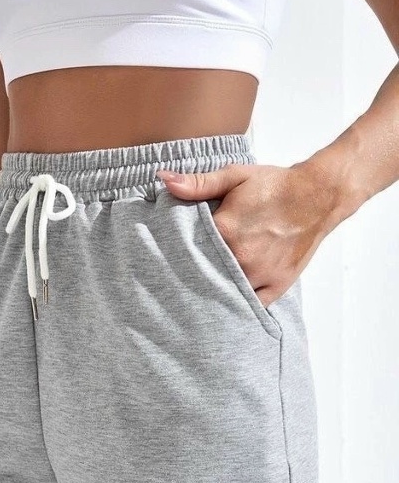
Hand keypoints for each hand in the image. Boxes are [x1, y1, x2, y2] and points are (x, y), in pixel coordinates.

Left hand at [156, 161, 337, 307]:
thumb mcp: (234, 176)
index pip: (187, 250)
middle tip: (180, 277)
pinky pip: (250, 306)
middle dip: (192, 274)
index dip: (177, 253)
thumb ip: (197, 183)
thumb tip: (164, 180)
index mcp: (226, 231)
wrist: (318, 196)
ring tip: (201, 290)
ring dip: (213, 291)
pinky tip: (226, 301)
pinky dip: (237, 304)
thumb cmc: (275, 186)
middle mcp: (241, 257)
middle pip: (204, 275)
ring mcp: (260, 274)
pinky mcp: (276, 286)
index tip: (169, 256)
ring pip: (224, 293)